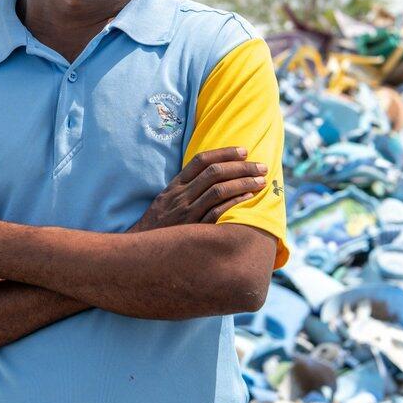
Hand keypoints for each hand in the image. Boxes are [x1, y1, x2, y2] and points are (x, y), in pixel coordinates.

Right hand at [130, 147, 267, 231]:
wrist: (141, 252)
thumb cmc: (158, 226)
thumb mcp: (166, 201)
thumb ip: (185, 188)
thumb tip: (213, 175)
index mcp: (175, 186)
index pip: (201, 160)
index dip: (224, 153)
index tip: (244, 151)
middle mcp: (181, 196)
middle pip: (215, 173)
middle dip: (241, 167)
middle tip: (261, 166)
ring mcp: (187, 213)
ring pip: (219, 191)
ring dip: (243, 183)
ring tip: (261, 181)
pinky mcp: (193, 230)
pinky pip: (217, 213)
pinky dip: (235, 203)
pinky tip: (248, 198)